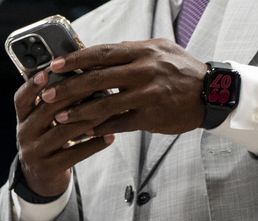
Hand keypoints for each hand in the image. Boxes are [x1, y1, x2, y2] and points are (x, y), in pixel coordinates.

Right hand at [13, 67, 117, 198]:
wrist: (40, 176)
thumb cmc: (49, 138)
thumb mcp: (43, 119)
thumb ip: (55, 100)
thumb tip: (81, 70)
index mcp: (23, 118)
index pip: (22, 99)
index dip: (32, 85)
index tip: (46, 72)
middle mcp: (24, 134)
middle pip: (47, 111)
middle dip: (73, 96)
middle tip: (98, 83)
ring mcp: (34, 152)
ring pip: (63, 131)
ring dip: (89, 119)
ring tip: (110, 109)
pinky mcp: (48, 168)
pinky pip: (74, 154)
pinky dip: (94, 144)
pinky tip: (110, 136)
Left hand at [42, 41, 208, 136]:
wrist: (211, 93)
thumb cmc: (181, 71)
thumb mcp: (159, 51)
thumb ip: (130, 52)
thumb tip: (100, 52)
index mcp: (143, 52)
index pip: (102, 53)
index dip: (76, 59)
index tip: (55, 65)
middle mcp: (144, 71)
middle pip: (97, 79)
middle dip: (68, 88)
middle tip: (46, 95)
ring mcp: (147, 95)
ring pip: (104, 105)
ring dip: (78, 113)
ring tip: (58, 117)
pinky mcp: (150, 116)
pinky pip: (117, 124)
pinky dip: (97, 128)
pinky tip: (82, 131)